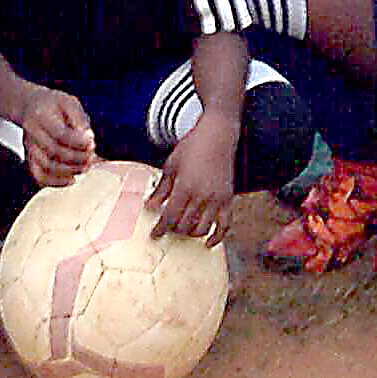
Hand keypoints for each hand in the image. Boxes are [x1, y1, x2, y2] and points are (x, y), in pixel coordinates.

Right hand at [21, 88, 97, 186]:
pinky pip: (39, 176)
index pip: (60, 134)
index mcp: (41, 115)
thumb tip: (89, 138)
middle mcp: (32, 133)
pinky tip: (72, 179)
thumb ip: (80, 119)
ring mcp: (29, 147)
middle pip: (54, 151)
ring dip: (70, 170)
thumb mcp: (69, 102)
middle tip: (92, 156)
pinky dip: (56, 182)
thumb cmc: (54, 104)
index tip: (92, 142)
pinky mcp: (30, 159)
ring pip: (47, 166)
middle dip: (78, 157)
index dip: (78, 142)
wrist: (31, 106)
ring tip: (85, 166)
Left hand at [145, 125, 236, 245]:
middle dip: (174, 230)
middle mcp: (201, 196)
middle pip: (184, 225)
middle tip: (168, 227)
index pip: (169, 216)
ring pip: (202, 229)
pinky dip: (217, 238)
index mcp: (185, 187)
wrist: (218, 134)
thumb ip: (161, 188)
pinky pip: (224, 226)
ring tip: (183, 228)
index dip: (160, 228)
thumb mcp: (171, 165)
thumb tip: (149, 207)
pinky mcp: (227, 199)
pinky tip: (208, 243)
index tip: (154, 235)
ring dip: (190, 233)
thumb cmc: (192, 146)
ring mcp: (216, 199)